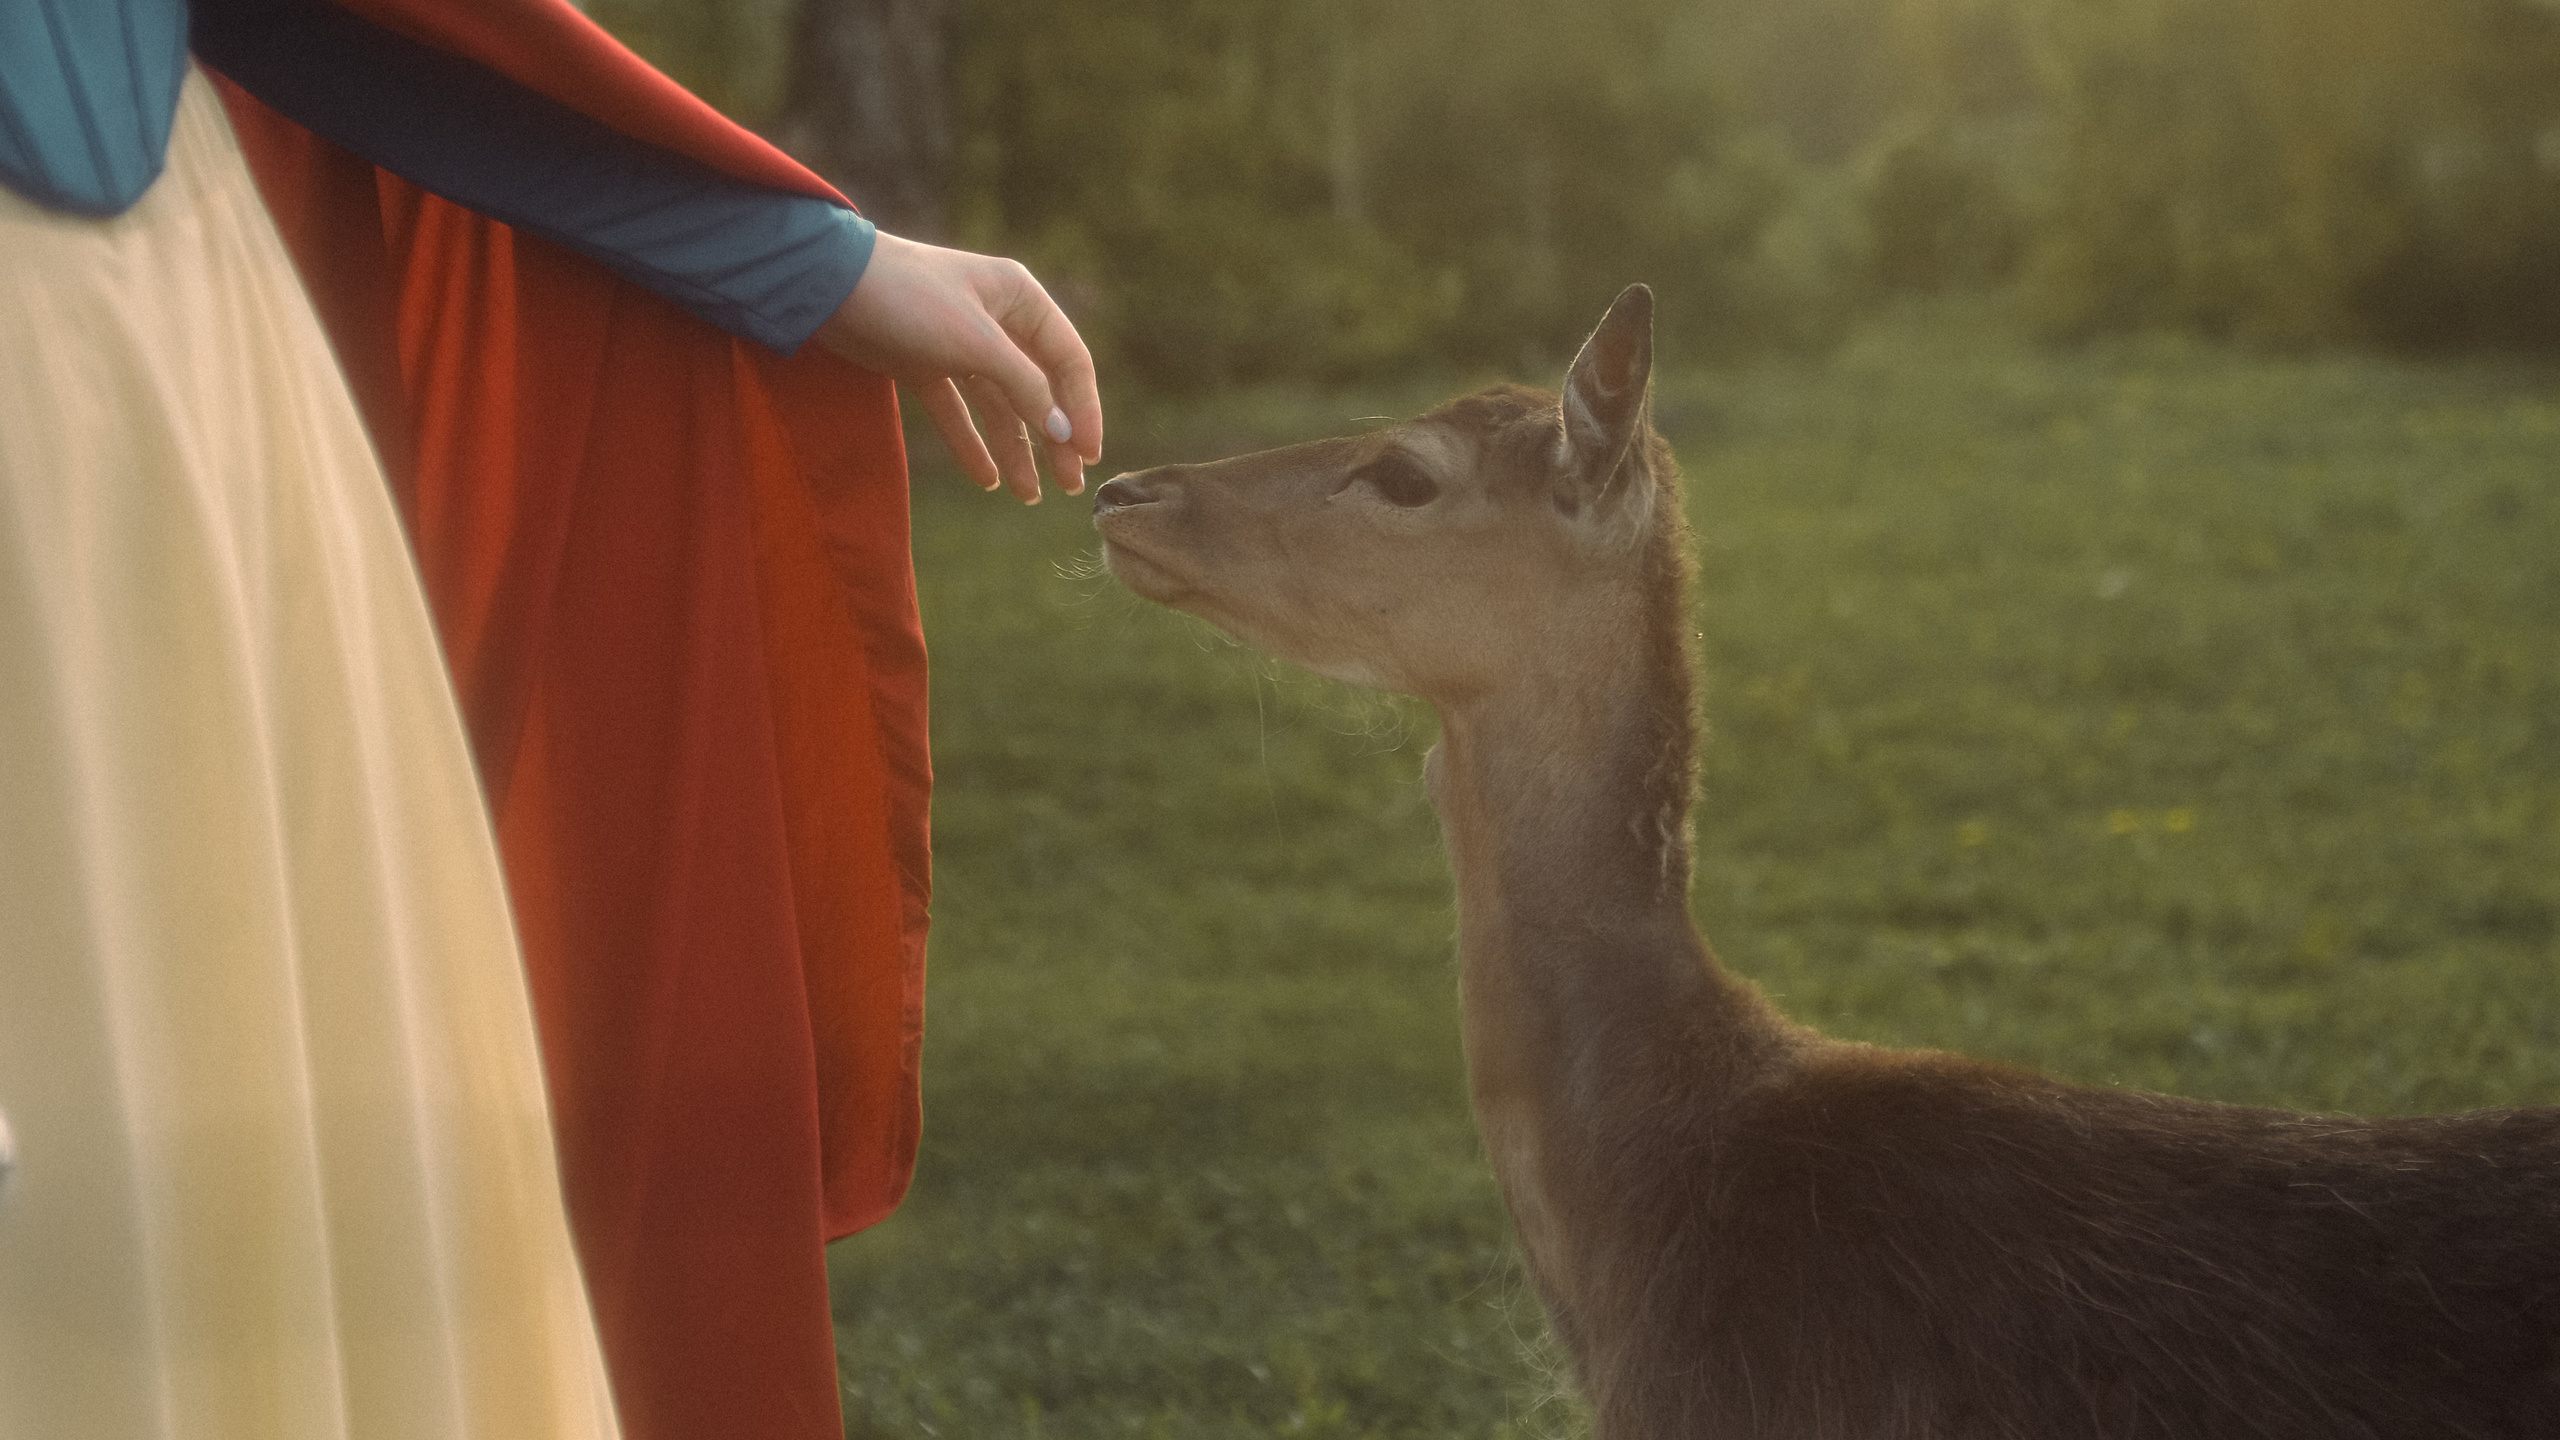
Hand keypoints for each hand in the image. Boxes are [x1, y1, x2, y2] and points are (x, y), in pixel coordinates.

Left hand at [814, 231, 1103, 503]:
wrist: (826, 287)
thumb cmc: (909, 299)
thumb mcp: (976, 343)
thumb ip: (1025, 388)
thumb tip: (1065, 433)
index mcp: (1020, 298)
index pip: (1069, 360)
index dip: (1084, 409)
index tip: (1088, 455)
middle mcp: (996, 319)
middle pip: (1038, 388)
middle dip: (1053, 439)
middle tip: (1069, 487)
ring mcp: (959, 344)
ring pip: (999, 406)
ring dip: (1015, 449)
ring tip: (1028, 496)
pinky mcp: (925, 364)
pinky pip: (959, 411)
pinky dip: (972, 443)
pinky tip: (988, 479)